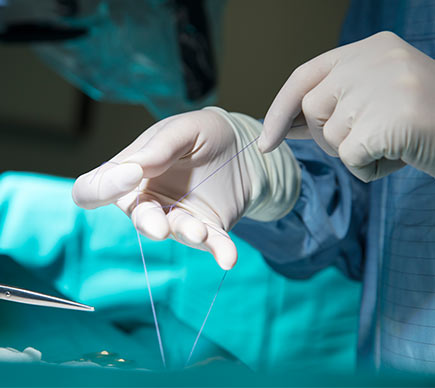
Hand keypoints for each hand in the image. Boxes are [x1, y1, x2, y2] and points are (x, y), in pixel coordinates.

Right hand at [72, 107, 299, 268]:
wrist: (241, 149)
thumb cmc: (203, 134)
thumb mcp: (183, 129)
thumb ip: (158, 146)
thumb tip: (133, 168)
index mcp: (129, 172)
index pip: (92, 190)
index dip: (101, 189)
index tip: (132, 173)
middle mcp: (148, 200)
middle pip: (137, 217)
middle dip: (147, 223)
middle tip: (159, 227)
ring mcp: (176, 218)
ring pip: (172, 232)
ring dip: (185, 233)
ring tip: (201, 232)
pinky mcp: (205, 230)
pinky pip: (210, 243)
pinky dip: (220, 251)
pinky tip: (228, 258)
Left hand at [259, 31, 434, 181]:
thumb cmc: (419, 122)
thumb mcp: (371, 103)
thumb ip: (329, 108)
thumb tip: (282, 127)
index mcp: (368, 49)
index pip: (304, 77)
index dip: (280, 110)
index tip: (267, 140)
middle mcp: (374, 59)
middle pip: (312, 110)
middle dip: (328, 136)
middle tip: (368, 137)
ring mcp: (382, 87)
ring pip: (331, 138)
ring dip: (355, 154)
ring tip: (392, 142)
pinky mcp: (390, 119)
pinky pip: (351, 159)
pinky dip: (368, 169)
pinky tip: (399, 156)